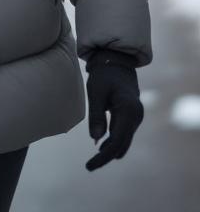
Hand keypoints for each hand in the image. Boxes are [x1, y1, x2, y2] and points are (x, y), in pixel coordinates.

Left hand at [85, 53, 143, 170]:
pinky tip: (102, 146)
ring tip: (94, 159)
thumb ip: (96, 115)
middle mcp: (136, 115)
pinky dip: (114, 141)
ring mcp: (136, 116)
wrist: (116, 59)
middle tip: (89, 166)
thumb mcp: (95, 92)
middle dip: (106, 156)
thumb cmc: (104, 74)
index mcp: (128, 110)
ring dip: (110, 150)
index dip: (103, 156)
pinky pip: (124, 133)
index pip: (117, 141)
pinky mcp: (132, 115)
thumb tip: (96, 140)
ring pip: (124, 140)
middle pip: (122, 144)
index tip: (90, 165)